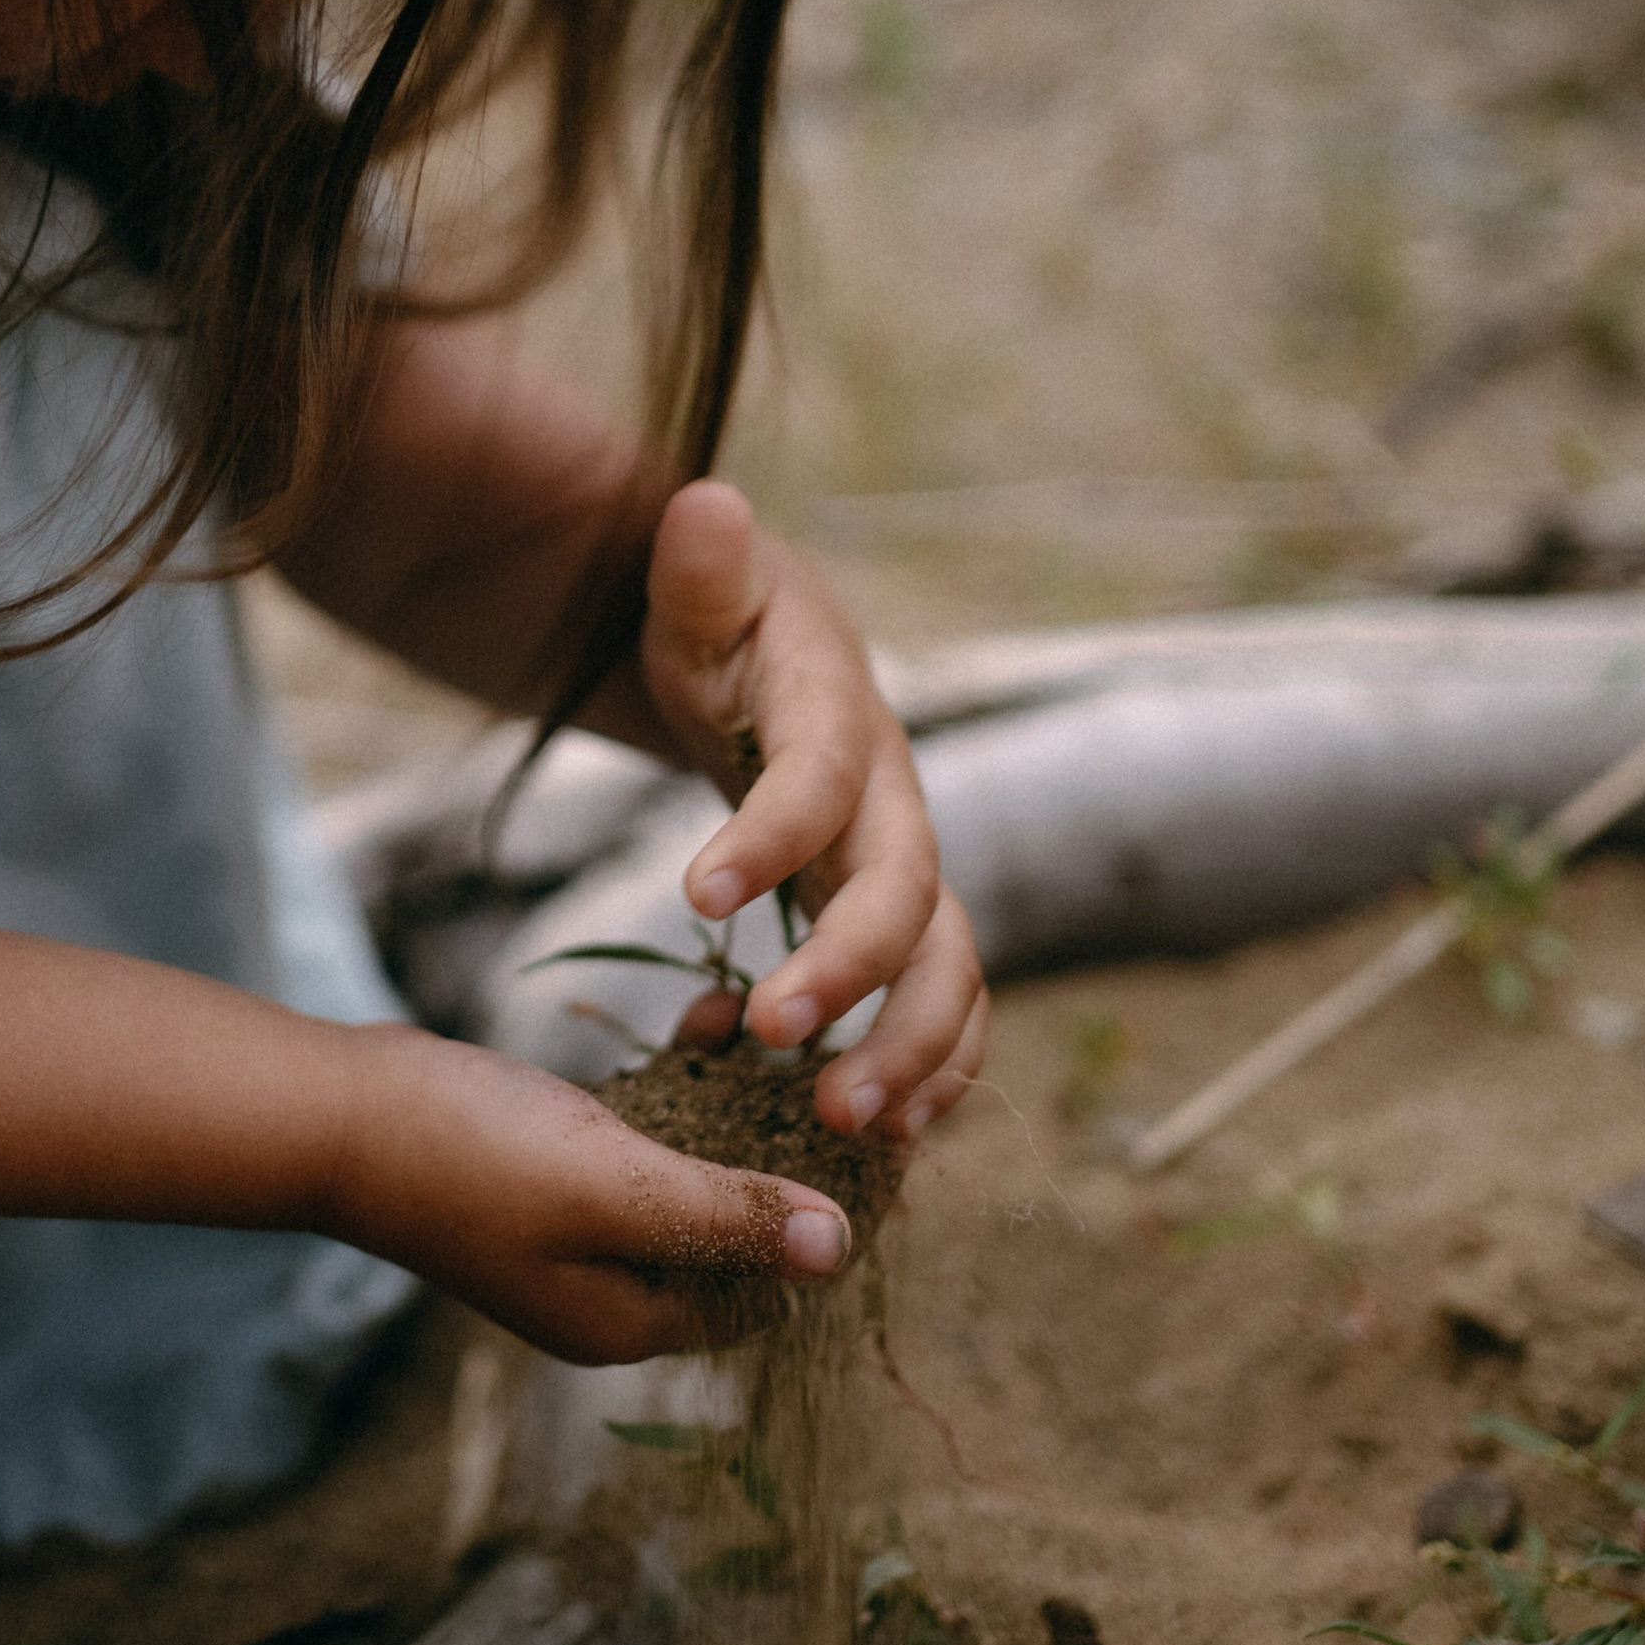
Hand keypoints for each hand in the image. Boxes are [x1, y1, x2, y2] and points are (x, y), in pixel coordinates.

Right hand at [326, 1023, 853, 1363]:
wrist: (334, 1113)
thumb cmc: (465, 1153)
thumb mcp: (610, 1184)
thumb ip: (722, 1217)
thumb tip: (836, 1249)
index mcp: (632, 1320)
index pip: (776, 1290)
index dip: (843, 1217)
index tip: (895, 1125)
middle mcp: (617, 1288)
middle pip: (751, 1232)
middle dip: (805, 1151)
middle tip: (855, 1062)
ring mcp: (586, 1229)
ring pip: (710, 1172)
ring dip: (751, 1103)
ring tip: (783, 1025)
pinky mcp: (562, 1168)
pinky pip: (657, 1134)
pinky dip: (691, 1082)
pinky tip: (709, 1016)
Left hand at [638, 481, 986, 1143]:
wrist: (771, 662)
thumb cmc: (721, 630)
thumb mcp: (696, 595)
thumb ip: (699, 567)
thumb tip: (707, 505)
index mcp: (838, 713)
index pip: (819, 776)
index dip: (770, 835)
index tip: (696, 896)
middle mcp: (896, 799)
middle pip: (907, 892)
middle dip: (853, 972)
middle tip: (779, 1039)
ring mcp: (911, 868)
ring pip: (949, 968)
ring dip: (911, 1050)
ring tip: (846, 1126)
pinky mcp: (906, 925)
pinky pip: (946, 1009)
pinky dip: (931, 1075)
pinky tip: (882, 1139)